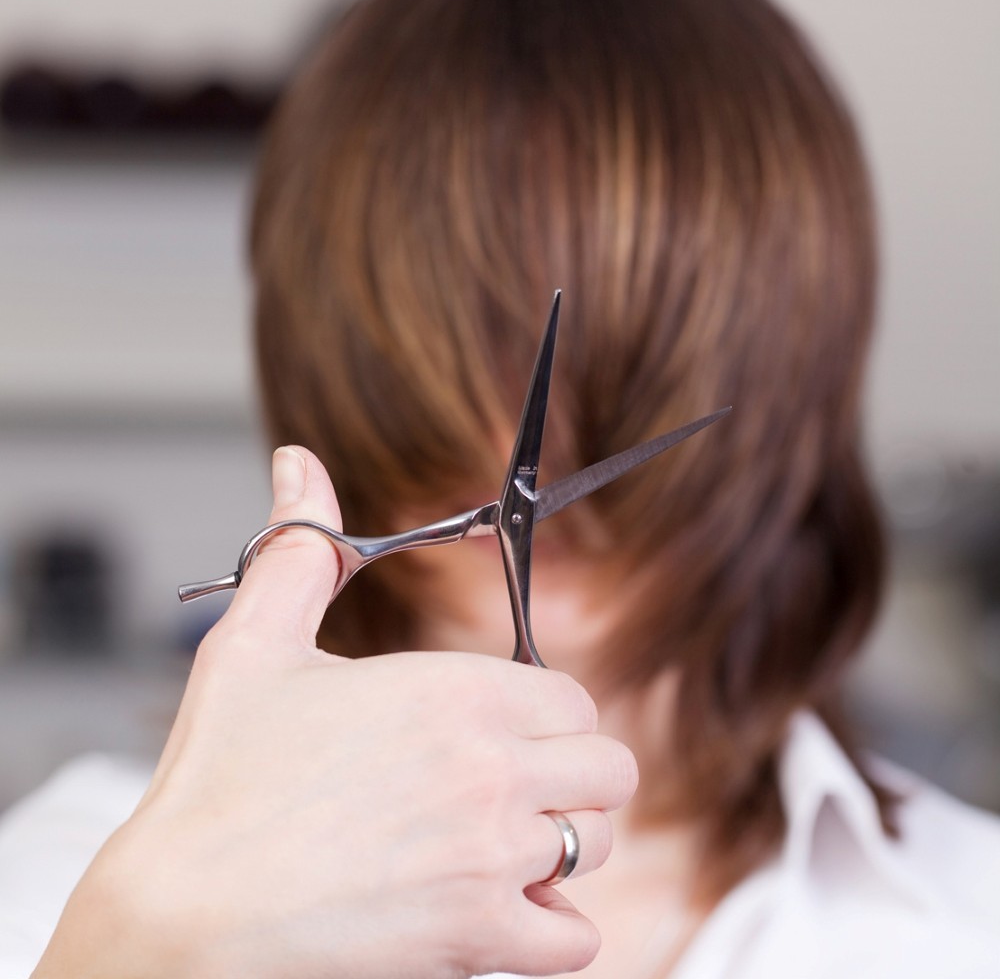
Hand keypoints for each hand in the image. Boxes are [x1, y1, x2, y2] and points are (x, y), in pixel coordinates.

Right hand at [34, 447, 636, 978]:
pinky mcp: (479, 940)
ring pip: (599, 845)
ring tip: (502, 849)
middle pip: (610, 768)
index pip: (574, 699)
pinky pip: (576, 940)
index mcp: (456, 692)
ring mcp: (492, 857)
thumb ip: (299, 550)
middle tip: (516, 791)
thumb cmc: (215, 782)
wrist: (181, 915)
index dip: (547, 718)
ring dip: (562, 848)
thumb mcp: (253, 644)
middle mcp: (491, 768)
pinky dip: (551, 930)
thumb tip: (299, 466)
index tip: (508, 736)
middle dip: (572, 779)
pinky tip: (501, 914)